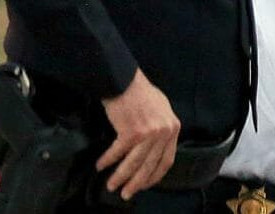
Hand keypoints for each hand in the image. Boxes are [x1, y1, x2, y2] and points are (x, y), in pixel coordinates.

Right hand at [95, 69, 179, 200]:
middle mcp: (164, 132)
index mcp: (173, 128)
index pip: (167, 160)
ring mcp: (149, 133)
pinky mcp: (131, 132)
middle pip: (150, 165)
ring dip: (121, 177)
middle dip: (137, 183)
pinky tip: (101, 165)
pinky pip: (118, 153)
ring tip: (112, 185)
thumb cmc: (141, 93)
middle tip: (127, 194)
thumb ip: (161, 129)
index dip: (155, 175)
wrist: (125, 80)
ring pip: (134, 163)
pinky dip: (108, 160)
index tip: (145, 184)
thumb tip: (155, 148)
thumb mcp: (161, 110)